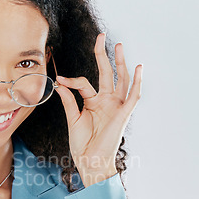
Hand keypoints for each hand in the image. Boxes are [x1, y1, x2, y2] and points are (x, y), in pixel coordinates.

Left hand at [54, 33, 141, 186]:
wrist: (90, 161)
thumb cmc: (82, 144)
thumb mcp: (73, 119)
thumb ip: (69, 101)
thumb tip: (60, 83)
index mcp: (93, 102)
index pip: (84, 83)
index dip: (72, 80)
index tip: (60, 79)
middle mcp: (106, 101)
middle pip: (106, 73)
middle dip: (104, 55)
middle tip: (101, 37)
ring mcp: (116, 106)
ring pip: (121, 80)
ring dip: (121, 63)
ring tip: (118, 46)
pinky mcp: (123, 114)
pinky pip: (133, 96)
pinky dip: (137, 82)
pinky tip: (138, 68)